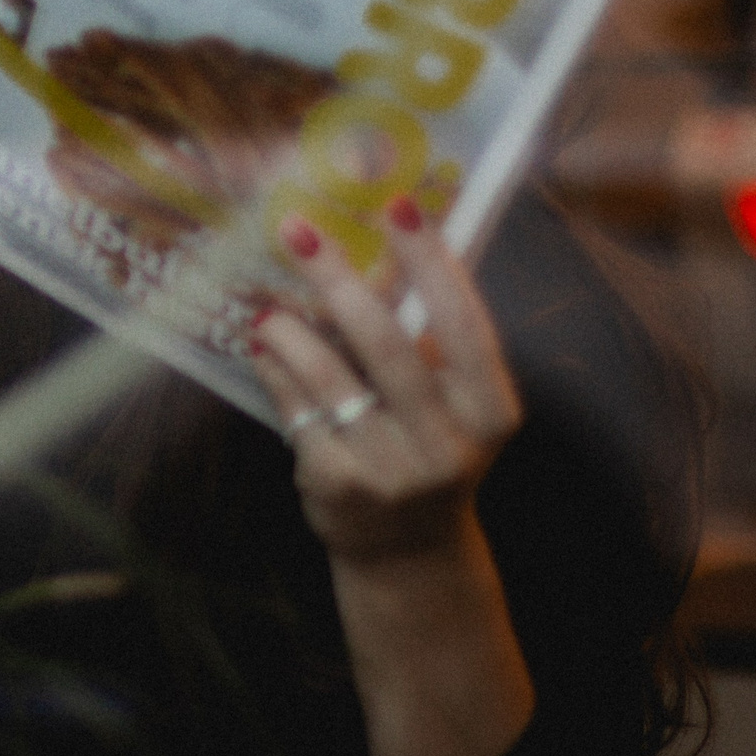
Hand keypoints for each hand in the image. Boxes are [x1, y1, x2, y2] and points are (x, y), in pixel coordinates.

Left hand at [249, 195, 523, 563]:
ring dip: (292, 330)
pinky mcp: (339, 486)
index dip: (431, 261)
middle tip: (296, 230)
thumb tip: (384, 243)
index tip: (397, 205)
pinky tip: (265, 349)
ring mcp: (393, 469)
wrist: (408, 550)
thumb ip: (422, 334)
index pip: (463, 323)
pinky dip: (278, 373)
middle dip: (337, 279)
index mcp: (490, 410)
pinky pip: (299, 413)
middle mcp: (448, 441)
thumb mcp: (447, 399)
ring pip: (331, 379)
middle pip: (387, 345)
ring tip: (266, 302)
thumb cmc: (427, 448)